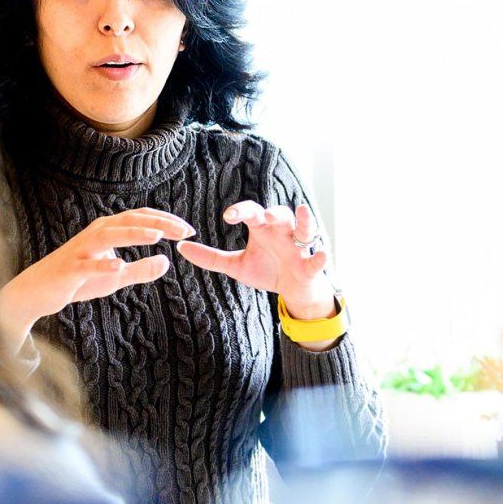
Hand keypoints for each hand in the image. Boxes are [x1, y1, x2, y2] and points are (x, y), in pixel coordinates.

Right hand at [0, 207, 194, 351]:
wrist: (37, 291)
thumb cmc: (78, 280)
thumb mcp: (115, 278)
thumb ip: (140, 270)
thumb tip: (167, 262)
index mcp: (108, 231)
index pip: (141, 218)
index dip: (166, 220)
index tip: (189, 230)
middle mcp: (96, 234)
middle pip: (130, 221)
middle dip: (159, 223)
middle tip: (184, 231)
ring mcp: (81, 250)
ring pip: (110, 236)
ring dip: (134, 234)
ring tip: (158, 237)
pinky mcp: (69, 269)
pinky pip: (87, 265)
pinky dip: (103, 265)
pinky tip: (119, 266)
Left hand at [176, 201, 334, 320]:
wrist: (292, 292)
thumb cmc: (267, 270)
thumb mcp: (236, 266)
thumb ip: (210, 257)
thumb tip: (181, 248)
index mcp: (263, 229)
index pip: (252, 212)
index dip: (241, 211)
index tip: (227, 217)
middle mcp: (282, 233)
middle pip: (280, 214)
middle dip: (274, 212)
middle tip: (265, 215)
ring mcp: (299, 248)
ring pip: (304, 228)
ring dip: (304, 220)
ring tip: (302, 211)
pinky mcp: (311, 265)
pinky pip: (317, 259)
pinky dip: (320, 256)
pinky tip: (321, 253)